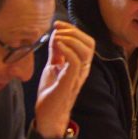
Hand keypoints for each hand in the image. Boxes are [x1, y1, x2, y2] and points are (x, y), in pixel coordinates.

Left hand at [32, 23, 94, 138]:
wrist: (48, 114)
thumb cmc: (51, 92)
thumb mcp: (53, 66)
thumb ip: (57, 52)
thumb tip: (57, 36)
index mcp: (80, 63)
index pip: (85, 40)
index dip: (73, 29)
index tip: (56, 24)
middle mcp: (83, 68)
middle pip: (89, 42)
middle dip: (73, 31)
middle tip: (57, 29)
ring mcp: (79, 74)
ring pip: (86, 49)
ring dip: (71, 38)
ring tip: (57, 37)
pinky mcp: (71, 80)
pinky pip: (76, 60)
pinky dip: (67, 49)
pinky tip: (57, 45)